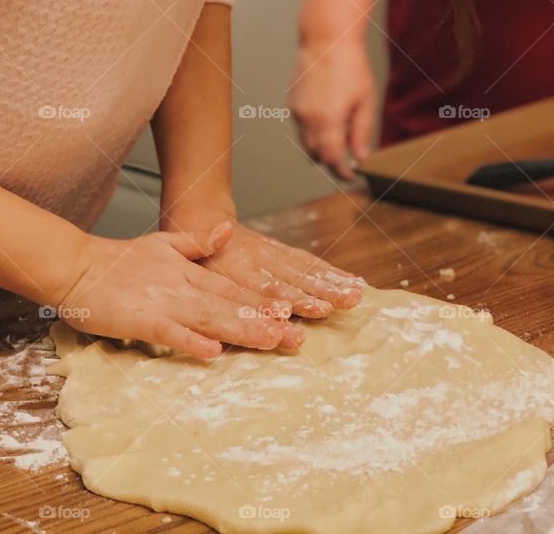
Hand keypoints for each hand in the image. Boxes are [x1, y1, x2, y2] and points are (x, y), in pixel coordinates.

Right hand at [57, 222, 302, 358]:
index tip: (290, 312)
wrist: (76, 266)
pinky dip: (190, 342)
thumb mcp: (163, 244)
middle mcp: (182, 286)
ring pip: (209, 319)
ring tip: (269, 341)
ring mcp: (163, 302)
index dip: (261, 301)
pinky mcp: (140, 319)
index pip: (232, 288)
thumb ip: (197, 241)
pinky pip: (169, 333)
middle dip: (263, 322)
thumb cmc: (117, 260)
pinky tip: (212, 352)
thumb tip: (228, 229)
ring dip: (240, 330)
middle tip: (295, 337)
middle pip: (229, 306)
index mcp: (189, 271)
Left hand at [197, 222, 364, 317]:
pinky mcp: (280, 250)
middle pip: (295, 278)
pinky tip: (352, 280)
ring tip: (357, 294)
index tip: (318, 309)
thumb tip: (230, 333)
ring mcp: (272, 253)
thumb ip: (215, 302)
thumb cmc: (198, 261)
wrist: (202, 219)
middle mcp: (259, 260)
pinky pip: (307, 260)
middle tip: (348, 302)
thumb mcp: (196, 279)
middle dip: (323, 292)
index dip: (295, 299)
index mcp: (236, 270)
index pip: (269, 288)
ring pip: (306, 268)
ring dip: (333, 282)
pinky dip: (331, 271)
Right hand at [289, 37, 375, 179]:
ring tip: (339, 132)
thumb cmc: (349, 67)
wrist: (326, 41)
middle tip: (347, 157)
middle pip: (316, 154)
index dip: (341, 171)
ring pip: (306, 142)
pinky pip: (301, 127)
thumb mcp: (365, 101)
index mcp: (328, 120)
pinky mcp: (293, 104)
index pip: (332, 158)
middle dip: (330, 159)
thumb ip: (361, 132)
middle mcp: (308, 119)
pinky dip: (313, 131)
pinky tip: (327, 116)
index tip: (349, 175)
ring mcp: (297, 112)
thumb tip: (360, 156)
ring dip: (321, 146)